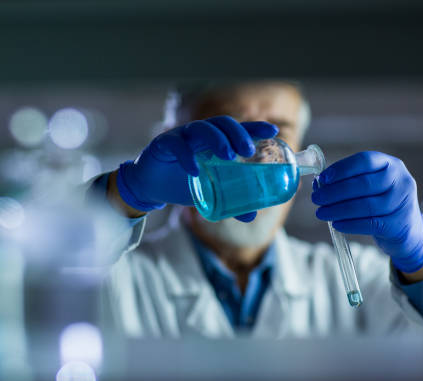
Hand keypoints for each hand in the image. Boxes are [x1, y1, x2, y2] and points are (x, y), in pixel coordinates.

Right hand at [116, 116, 277, 221]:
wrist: (150, 187)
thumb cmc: (181, 183)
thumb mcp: (208, 193)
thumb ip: (229, 202)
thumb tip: (252, 215)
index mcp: (213, 141)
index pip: (236, 129)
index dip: (254, 127)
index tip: (273, 131)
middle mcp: (199, 134)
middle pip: (221, 124)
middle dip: (238, 134)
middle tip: (249, 151)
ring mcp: (182, 136)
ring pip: (202, 128)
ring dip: (217, 140)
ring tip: (229, 156)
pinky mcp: (163, 144)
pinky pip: (176, 145)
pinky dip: (187, 157)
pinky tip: (195, 170)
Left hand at [311, 151, 422, 272]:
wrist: (408, 230)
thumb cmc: (381, 203)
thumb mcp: (372, 186)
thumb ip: (349, 181)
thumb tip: (319, 184)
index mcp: (391, 165)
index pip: (365, 160)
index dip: (342, 169)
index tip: (323, 178)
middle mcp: (401, 180)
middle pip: (363, 184)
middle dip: (335, 192)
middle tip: (316, 198)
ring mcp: (402, 202)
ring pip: (365, 205)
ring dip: (338, 209)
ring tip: (321, 213)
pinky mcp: (398, 224)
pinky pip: (370, 223)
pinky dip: (349, 224)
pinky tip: (336, 224)